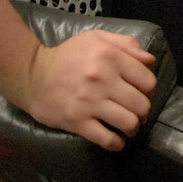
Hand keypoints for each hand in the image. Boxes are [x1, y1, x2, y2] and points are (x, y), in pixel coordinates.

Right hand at [23, 31, 157, 150]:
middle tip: (134, 111)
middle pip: (142, 105)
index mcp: (110, 57)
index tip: (140, 92)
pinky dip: (116, 143)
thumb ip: (126, 44)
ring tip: (126, 125)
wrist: (31, 75)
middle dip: (142, 111)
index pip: (148, 81)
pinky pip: (107, 139)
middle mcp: (103, 79)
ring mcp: (90, 102)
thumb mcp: (96, 38)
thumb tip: (151, 60)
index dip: (148, 89)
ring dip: (132, 128)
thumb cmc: (68, 56)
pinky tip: (115, 140)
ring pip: (129, 123)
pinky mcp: (77, 121)